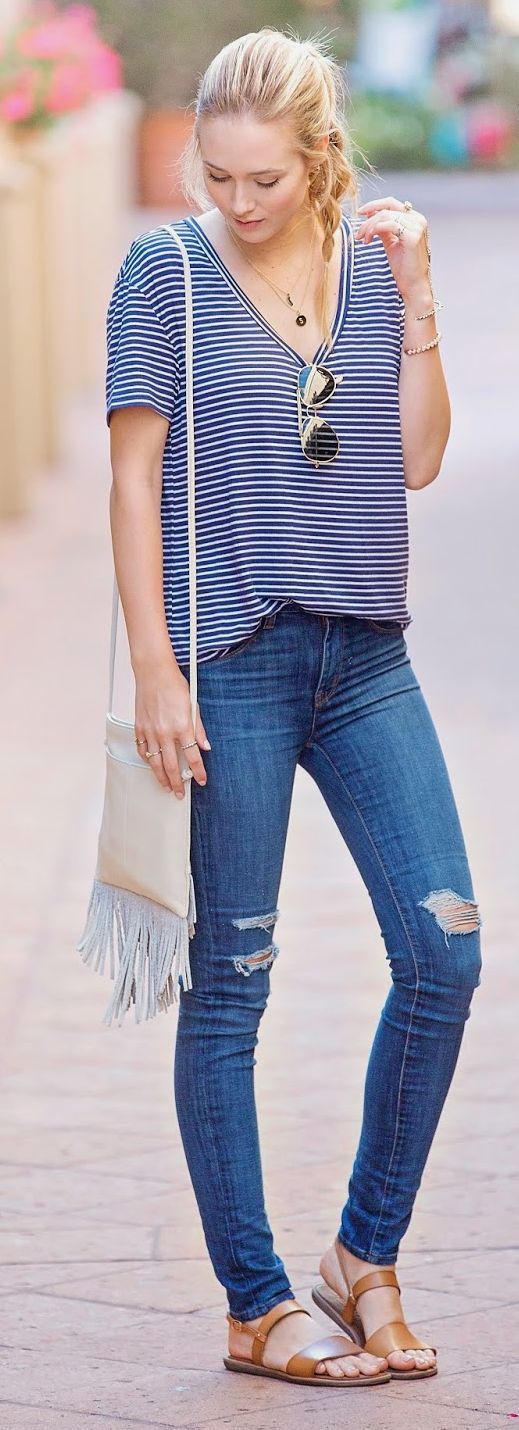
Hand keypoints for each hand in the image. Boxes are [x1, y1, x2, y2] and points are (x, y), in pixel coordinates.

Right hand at [134, 663, 209, 798]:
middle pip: (171, 766)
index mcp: (182, 727)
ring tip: (165, 786)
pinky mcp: (140, 728)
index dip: (198, 771)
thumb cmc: (174, 685)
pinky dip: (147, 760)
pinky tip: (152, 765)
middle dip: (177, 783)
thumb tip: (205, 746)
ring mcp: (151, 731)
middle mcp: (165, 732)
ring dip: (160, 777)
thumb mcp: (193, 706)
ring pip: (155, 762)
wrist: (153, 673)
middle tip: (179, 793)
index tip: (202, 780)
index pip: (192, 757)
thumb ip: (198, 728)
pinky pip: (143, 750)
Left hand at [356, 196, 431, 303]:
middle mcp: (418, 219)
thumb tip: (371, 215)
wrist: (413, 285)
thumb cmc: (403, 267)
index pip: (392, 203)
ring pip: (385, 216)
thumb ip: (383, 228)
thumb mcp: (390, 242)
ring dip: (369, 226)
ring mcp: (417, 227)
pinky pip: (388, 225)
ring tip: (363, 240)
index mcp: (414, 219)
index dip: (374, 205)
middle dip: (369, 218)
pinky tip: (369, 240)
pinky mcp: (412, 237)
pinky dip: (374, 230)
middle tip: (358, 233)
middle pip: (387, 208)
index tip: (360, 212)